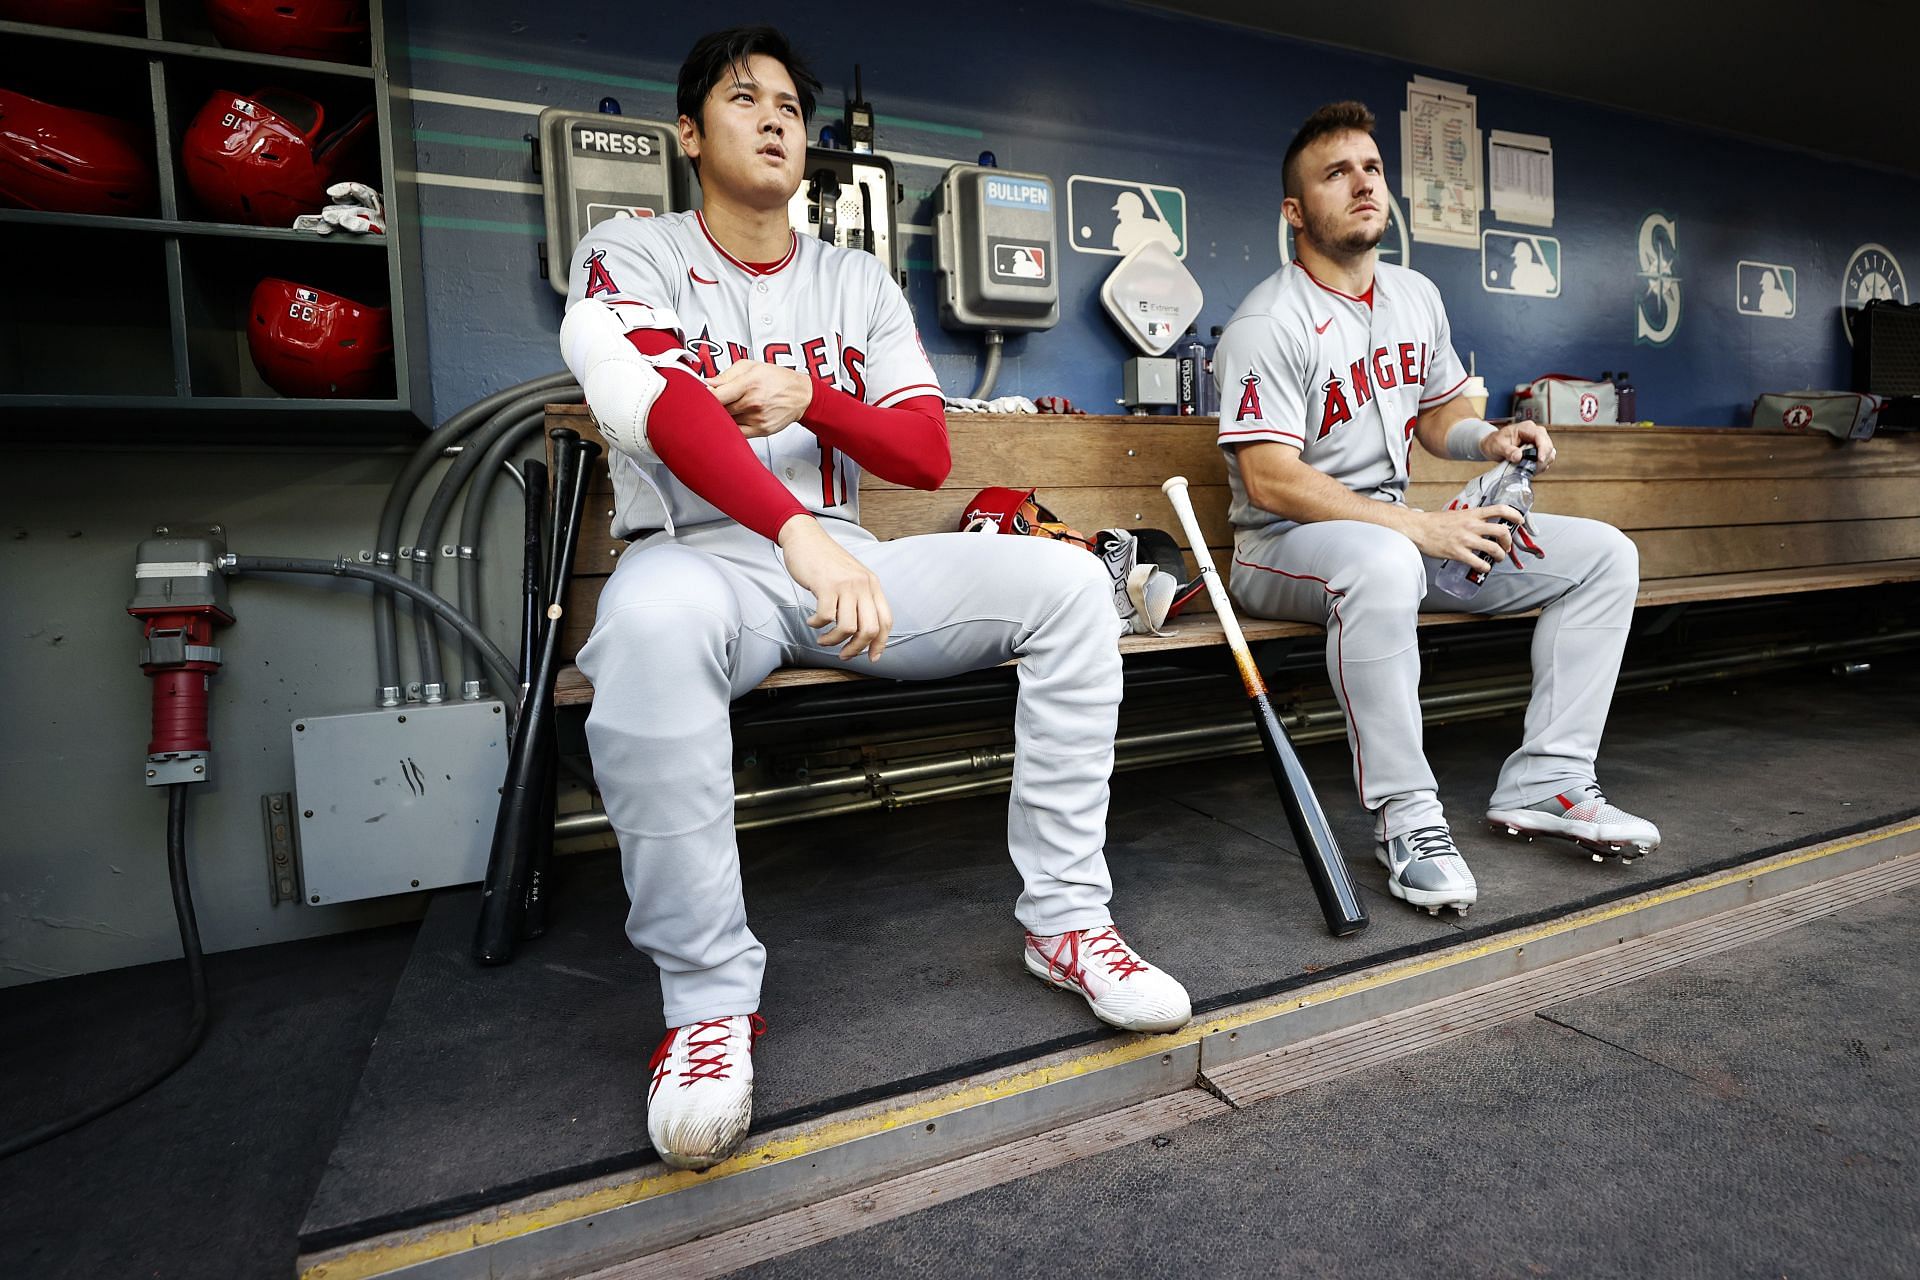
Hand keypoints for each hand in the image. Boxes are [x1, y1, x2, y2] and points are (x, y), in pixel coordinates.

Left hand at [708, 361, 815, 437]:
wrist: (800, 395)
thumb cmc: (776, 378)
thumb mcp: (751, 366)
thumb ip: (726, 375)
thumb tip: (706, 383)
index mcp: (748, 383)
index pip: (716, 395)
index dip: (702, 397)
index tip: (696, 396)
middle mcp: (752, 403)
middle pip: (719, 410)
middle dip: (710, 406)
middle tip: (707, 402)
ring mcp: (756, 418)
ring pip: (726, 422)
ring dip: (720, 417)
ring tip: (723, 409)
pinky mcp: (760, 430)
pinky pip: (737, 433)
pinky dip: (730, 427)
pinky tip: (730, 420)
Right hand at [776, 516, 892, 660]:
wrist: (806, 537)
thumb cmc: (826, 561)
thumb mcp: (852, 577)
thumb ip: (860, 598)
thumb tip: (861, 631)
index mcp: (873, 585)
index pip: (886, 621)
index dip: (881, 643)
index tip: (872, 657)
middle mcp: (863, 585)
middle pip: (870, 629)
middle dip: (856, 648)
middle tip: (843, 654)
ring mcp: (845, 585)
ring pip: (847, 628)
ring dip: (833, 640)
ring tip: (824, 639)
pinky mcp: (826, 585)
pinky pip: (826, 617)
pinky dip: (817, 625)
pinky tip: (812, 621)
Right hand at [1411, 505, 1523, 571]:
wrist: (1418, 528)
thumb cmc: (1434, 522)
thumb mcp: (1457, 514)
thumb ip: (1470, 518)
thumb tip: (1481, 525)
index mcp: (1472, 514)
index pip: (1500, 509)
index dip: (1515, 515)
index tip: (1520, 520)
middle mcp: (1472, 525)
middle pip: (1502, 531)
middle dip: (1508, 542)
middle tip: (1506, 547)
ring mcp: (1466, 539)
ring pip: (1494, 548)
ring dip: (1500, 556)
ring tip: (1498, 559)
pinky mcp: (1458, 553)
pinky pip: (1479, 562)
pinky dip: (1486, 567)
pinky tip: (1484, 567)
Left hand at [1481, 421, 1555, 471]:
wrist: (1491, 445)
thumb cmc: (1494, 442)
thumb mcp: (1497, 446)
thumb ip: (1508, 451)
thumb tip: (1518, 456)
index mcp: (1526, 428)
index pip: (1540, 436)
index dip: (1543, 448)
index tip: (1540, 460)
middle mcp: (1534, 433)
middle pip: (1548, 445)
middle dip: (1543, 458)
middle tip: (1533, 468)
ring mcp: (1537, 441)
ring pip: (1549, 452)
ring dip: (1543, 463)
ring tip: (1531, 469)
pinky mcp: (1538, 450)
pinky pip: (1545, 458)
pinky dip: (1541, 465)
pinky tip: (1531, 469)